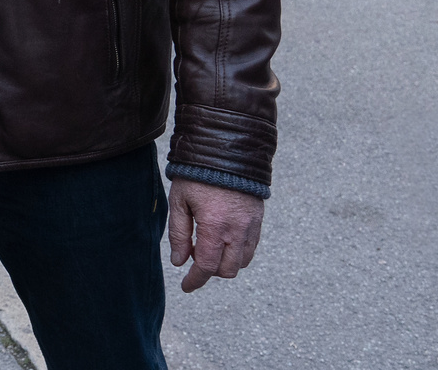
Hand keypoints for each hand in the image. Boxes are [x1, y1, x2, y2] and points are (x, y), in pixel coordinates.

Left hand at [168, 178, 264, 292]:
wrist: (227, 150)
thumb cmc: (198, 174)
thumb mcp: (180, 201)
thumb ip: (179, 234)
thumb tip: (179, 262)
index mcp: (215, 226)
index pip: (207, 266)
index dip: (195, 280)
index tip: (186, 286)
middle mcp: (237, 230)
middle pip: (227, 270)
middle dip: (210, 271)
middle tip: (194, 256)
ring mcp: (251, 226)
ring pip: (242, 262)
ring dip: (225, 263)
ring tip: (207, 246)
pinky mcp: (258, 220)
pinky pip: (251, 248)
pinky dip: (237, 253)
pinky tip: (222, 240)